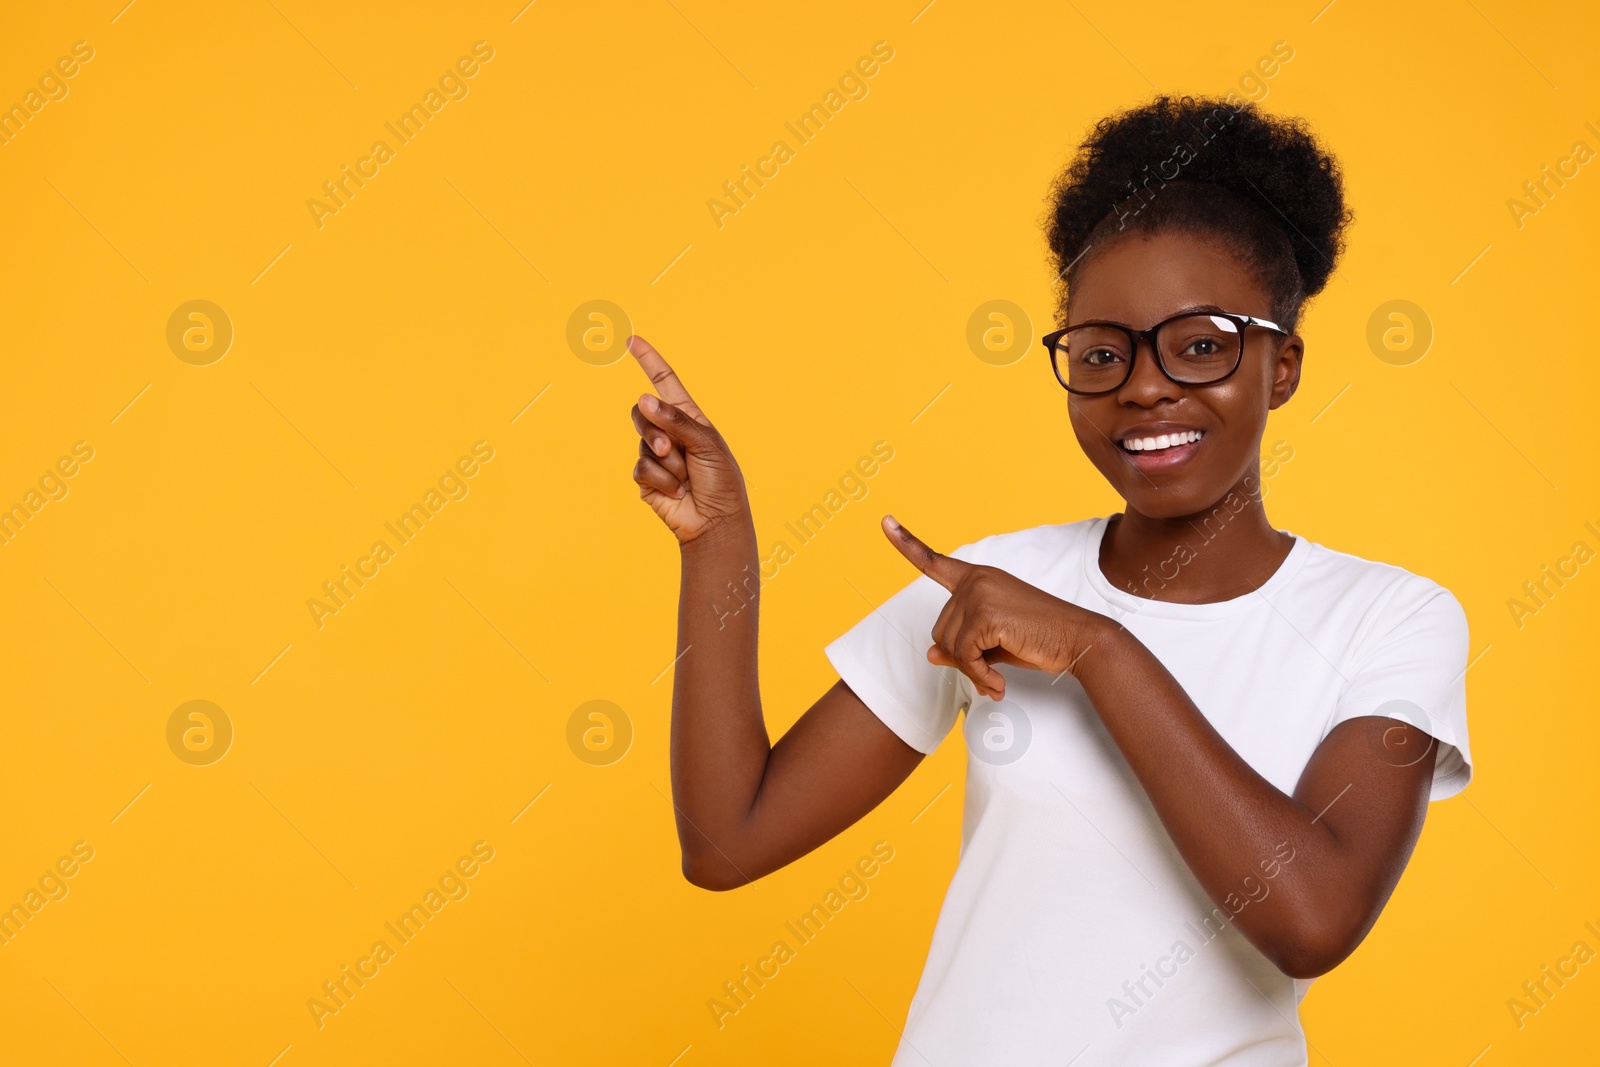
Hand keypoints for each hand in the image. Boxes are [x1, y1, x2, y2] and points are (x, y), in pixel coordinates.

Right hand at [628, 335, 751, 546]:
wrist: (715, 521)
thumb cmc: (721, 481)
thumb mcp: (706, 444)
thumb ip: (676, 421)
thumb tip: (643, 399)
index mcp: (688, 418)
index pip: (665, 382)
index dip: (649, 360)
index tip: (632, 340)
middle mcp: (669, 432)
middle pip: (641, 412)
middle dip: (655, 430)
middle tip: (673, 449)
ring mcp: (655, 455)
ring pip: (641, 442)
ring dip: (665, 461)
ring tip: (684, 477)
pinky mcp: (646, 478)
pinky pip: (640, 468)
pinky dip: (661, 480)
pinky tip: (677, 492)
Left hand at [883, 515, 1106, 699]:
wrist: (1077, 638)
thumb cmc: (1037, 638)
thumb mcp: (992, 641)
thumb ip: (961, 643)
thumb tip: (931, 654)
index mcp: (977, 577)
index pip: (934, 561)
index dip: (906, 543)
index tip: (885, 521)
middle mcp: (975, 580)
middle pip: (940, 631)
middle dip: (962, 657)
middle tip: (989, 671)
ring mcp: (979, 594)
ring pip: (950, 646)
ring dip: (972, 669)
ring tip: (996, 677)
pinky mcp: (985, 614)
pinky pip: (965, 656)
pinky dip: (979, 675)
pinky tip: (998, 683)